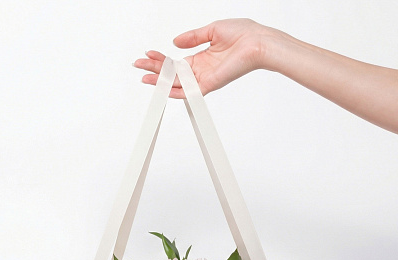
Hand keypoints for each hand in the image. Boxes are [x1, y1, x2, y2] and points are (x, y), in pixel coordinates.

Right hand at [134, 19, 276, 97]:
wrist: (259, 42)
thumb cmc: (244, 34)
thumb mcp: (212, 30)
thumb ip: (193, 37)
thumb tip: (176, 42)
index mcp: (202, 58)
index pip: (176, 62)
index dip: (161, 58)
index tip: (148, 53)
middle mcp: (202, 70)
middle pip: (172, 73)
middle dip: (154, 69)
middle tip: (139, 66)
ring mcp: (204, 78)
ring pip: (176, 83)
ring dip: (159, 80)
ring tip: (144, 76)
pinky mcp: (209, 84)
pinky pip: (189, 91)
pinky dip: (174, 91)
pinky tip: (161, 88)